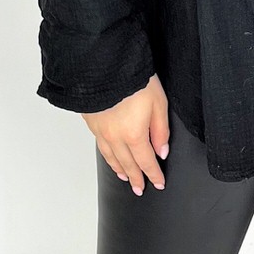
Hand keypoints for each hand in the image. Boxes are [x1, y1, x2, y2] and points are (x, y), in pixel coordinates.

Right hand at [85, 74, 170, 195]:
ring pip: (112, 158)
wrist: (104, 65)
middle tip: (140, 188)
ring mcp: (101, 131)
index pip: (147, 162)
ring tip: (126, 178)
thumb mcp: (158, 103)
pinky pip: (101, 147)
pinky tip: (110, 158)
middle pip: (128, 165)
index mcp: (134, 135)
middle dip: (136, 178)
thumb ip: (161, 130)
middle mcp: (116, 137)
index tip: (158, 183)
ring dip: (120, 170)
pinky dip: (108, 157)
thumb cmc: (132, 80)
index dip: (154, 175)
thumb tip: (162, 150)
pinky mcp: (92, 123)